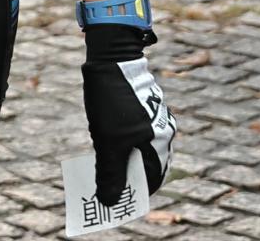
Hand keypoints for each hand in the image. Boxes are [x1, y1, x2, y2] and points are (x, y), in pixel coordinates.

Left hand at [82, 24, 176, 206]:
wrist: (111, 57)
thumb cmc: (112, 100)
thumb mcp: (107, 142)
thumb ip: (110, 173)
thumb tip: (108, 201)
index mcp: (160, 144)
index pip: (151, 181)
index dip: (132, 194)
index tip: (114, 202)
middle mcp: (163, 134)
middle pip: (143, 166)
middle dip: (122, 178)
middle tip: (100, 186)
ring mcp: (152, 120)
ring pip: (135, 149)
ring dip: (118, 160)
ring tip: (97, 164)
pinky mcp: (140, 109)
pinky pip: (130, 134)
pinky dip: (117, 143)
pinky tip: (101, 140)